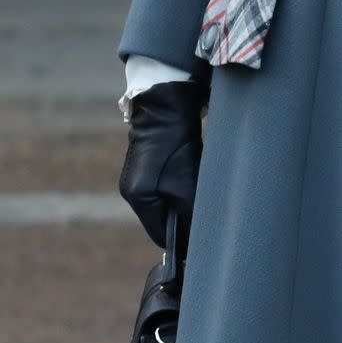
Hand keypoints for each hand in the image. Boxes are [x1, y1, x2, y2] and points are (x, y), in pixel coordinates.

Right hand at [118, 79, 207, 253]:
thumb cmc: (175, 142)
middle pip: (162, 216)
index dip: (181, 239)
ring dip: (184, 198)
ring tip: (201, 189)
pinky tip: (195, 173)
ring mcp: (139, 173)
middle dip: (184, 216)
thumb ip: (189, 212)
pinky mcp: (149, 160)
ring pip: (166, 199)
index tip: (202, 239)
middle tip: (206, 213)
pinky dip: (181, 183)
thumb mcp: (185, 183)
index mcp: (137, 197)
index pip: (160, 233)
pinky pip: (167, 183)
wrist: (167, 102)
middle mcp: (133, 188)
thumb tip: (197, 235)